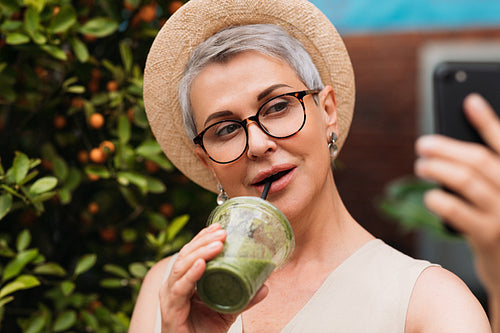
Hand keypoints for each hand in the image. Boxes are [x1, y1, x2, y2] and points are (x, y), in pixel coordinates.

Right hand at [159, 223, 267, 332]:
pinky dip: (190, 274)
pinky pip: (179, 289)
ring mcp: (170, 297)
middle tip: (223, 232)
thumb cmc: (204, 332)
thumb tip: (265, 287)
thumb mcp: (228, 311)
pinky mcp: (171, 310)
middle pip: (186, 255)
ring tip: (218, 244)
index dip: (203, 237)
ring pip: (182, 267)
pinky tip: (201, 264)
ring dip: (200, 252)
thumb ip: (244, 299)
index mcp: (185, 280)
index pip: (192, 253)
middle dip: (204, 241)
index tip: (219, 226)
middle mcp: (174, 285)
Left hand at [415, 93, 499, 294]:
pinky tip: (431, 197)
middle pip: (478, 160)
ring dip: (437, 168)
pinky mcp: (487, 237)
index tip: (469, 101)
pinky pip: (456, 211)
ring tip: (421, 165)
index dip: (487, 121)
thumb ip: (487, 171)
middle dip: (445, 148)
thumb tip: (451, 145)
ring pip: (465, 181)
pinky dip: (438, 199)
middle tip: (423, 144)